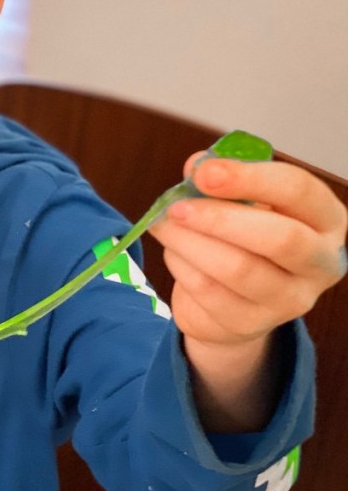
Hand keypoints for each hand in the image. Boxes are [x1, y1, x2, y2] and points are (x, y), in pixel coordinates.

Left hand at [150, 152, 346, 429]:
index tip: (204, 172)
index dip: (250, 178)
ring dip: (189, 242)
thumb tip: (196, 166)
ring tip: (163, 225)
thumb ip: (222, 181)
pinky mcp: (252, 324)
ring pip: (238, 269)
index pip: (299, 191)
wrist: (235, 301)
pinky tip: (174, 252)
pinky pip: (209, 292)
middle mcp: (321, 263)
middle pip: (280, 239)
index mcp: (326, 220)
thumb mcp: (241, 203)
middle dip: (220, 218)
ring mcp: (290, 300)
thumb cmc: (243, 238)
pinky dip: (182, 266)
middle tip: (176, 206)